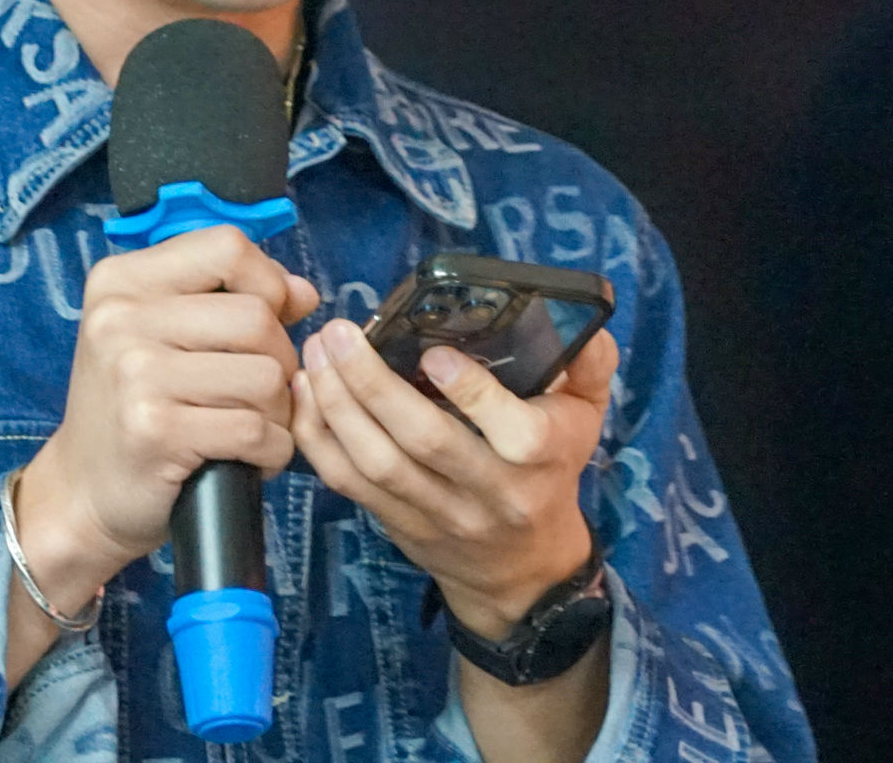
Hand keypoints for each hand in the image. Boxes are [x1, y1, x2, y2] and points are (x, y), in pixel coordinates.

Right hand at [13, 226, 319, 605]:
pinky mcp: (155, 430)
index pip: (226, 247)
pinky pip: (255, 430)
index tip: (269, 317)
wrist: (82, 491)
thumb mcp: (159, 334)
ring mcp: (135, 374)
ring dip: (278, 412)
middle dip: (279, 360)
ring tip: (250, 425)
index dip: (268, 283)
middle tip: (258, 393)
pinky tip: (247, 458)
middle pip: (257, 316)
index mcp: (121, 281)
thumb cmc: (132, 407)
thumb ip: (227, 299)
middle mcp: (120, 318)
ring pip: (266, 375)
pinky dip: (270, 451)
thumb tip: (303, 292)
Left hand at [293, 319, 618, 639]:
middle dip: (372, 384)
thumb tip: (584, 322)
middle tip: (339, 333)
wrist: (522, 569)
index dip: (471, 392)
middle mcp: (489, 492)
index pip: (511, 432)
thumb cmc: (551, 470)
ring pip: (377, 465)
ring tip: (314, 356)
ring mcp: (438, 514)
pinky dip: (318, 439)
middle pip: (425, 442)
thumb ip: (588, 365)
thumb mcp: (586, 416)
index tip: (432, 353)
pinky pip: (349, 485)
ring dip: (336, 406)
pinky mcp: (397, 524)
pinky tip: (304, 395)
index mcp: (540, 458)